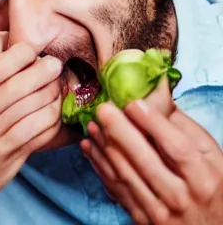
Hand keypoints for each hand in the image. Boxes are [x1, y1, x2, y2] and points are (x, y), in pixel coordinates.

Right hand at [0, 32, 62, 207]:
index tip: (30, 49)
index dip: (18, 55)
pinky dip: (52, 117)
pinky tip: (55, 108)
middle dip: (41, 71)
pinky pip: (39, 132)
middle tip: (54, 63)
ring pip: (32, 109)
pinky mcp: (11, 154)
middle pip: (17, 88)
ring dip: (51, 93)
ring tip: (57, 84)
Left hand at [80, 81, 222, 223]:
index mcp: (203, 176)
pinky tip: (89, 146)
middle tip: (103, 108)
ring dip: (104, 146)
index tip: (132, 102)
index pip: (176, 148)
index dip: (152, 123)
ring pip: (125, 175)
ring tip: (92, 124)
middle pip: (145, 161)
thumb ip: (181, 125)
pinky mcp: (141, 220)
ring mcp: (160, 212)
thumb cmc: (211, 186)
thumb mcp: (209, 156)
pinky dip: (99, 167)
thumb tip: (155, 89)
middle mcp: (181, 197)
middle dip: (120, 131)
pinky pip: (116, 190)